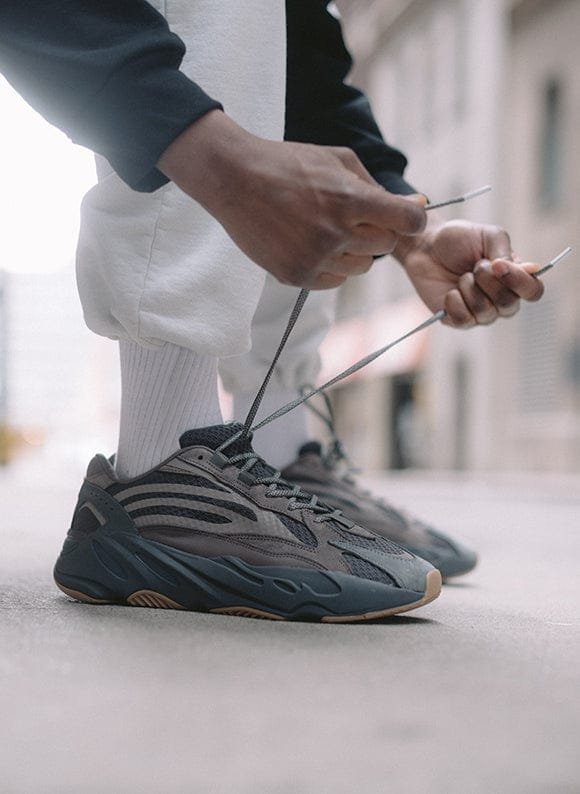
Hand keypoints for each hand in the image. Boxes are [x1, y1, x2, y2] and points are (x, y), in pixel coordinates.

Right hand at [158, 111, 425, 288]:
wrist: (235, 179)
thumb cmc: (290, 164)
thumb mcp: (337, 159)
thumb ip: (377, 185)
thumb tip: (418, 205)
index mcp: (350, 198)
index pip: (407, 222)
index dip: (411, 220)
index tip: (403, 217)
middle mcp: (335, 231)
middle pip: (384, 246)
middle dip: (374, 231)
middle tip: (350, 216)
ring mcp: (314, 257)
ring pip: (361, 268)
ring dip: (352, 251)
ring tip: (326, 229)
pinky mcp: (296, 275)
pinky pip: (334, 282)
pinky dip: (330, 267)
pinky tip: (311, 244)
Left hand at [394, 218, 544, 327]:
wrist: (425, 247)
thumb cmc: (459, 240)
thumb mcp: (488, 236)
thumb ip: (506, 252)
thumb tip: (530, 269)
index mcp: (513, 277)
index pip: (533, 291)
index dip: (520, 282)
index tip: (498, 265)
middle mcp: (500, 298)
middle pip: (509, 305)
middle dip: (489, 283)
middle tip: (475, 266)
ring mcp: (480, 311)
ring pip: (486, 313)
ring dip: (471, 289)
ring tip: (462, 276)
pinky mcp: (458, 319)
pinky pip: (464, 321)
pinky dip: (456, 302)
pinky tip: (450, 291)